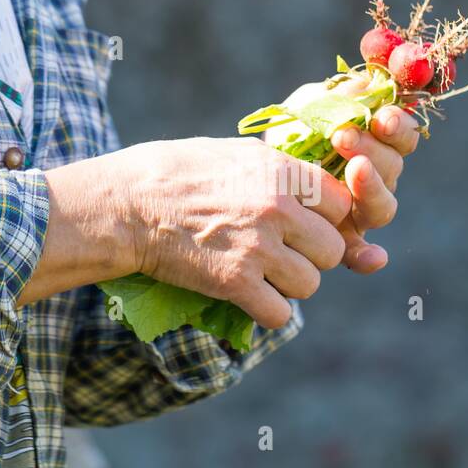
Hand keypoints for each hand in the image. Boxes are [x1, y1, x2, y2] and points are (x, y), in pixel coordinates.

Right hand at [117, 137, 351, 327]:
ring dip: (288, 286)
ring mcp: (258, 246)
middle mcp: (276, 207)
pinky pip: (279, 314)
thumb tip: (313, 186)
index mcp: (280, 170)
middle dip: (311, 256)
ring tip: (262, 276)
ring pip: (309, 284)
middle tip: (282, 255)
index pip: (341, 204)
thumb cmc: (173, 173)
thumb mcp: (233, 153)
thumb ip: (278, 169)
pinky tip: (248, 299)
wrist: (125, 206)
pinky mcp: (235, 283)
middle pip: (332, 249)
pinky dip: (266, 312)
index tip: (304, 226)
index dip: (325, 219)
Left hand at [307, 73, 419, 273]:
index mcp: (376, 145)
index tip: (381, 118)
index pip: (402, 138)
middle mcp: (375, 179)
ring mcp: (360, 212)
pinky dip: (369, 258)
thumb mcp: (310, 106)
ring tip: (353, 169)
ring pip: (382, 207)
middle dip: (372, 150)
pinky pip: (361, 254)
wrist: (249, 172)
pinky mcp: (341, 241)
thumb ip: (338, 97)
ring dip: (372, 188)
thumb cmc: (289, 133)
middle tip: (343, 137)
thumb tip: (366, 86)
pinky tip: (374, 259)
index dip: (398, 128)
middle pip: (393, 169)